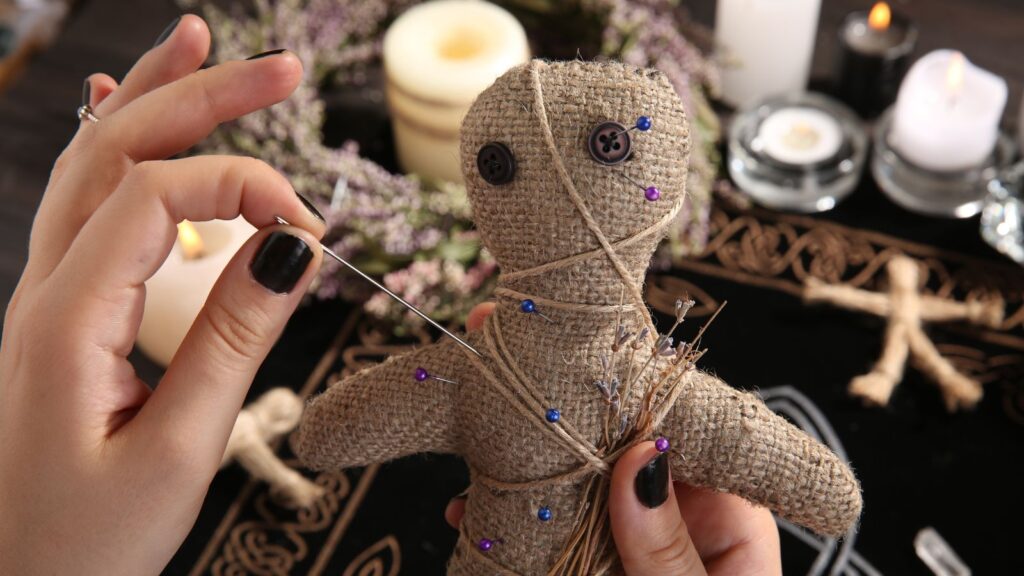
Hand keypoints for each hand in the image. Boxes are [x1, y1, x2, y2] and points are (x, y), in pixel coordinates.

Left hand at [0, 16, 323, 574]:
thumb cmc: (85, 543)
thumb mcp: (178, 452)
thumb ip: (233, 340)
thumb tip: (291, 249)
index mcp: (66, 322)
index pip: (155, 197)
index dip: (241, 188)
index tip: (311, 233)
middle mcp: (44, 293)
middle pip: (116, 153)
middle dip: (200, 98)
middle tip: (280, 68)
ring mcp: (46, 299)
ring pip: (92, 169)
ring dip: (152, 104)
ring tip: (198, 46)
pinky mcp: (64, 315)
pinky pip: (83, 207)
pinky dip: (116, 151)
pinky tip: (124, 113)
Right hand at [446, 303, 781, 574]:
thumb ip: (668, 552)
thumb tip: (640, 459)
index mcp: (729, 521)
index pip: (684, 432)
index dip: (631, 389)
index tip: (575, 358)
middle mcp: (676, 523)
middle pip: (617, 451)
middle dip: (559, 418)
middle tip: (498, 367)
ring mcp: (625, 545)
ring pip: (573, 489)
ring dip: (522, 469)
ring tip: (470, 450)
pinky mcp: (585, 565)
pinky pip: (549, 531)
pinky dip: (511, 519)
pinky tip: (468, 512)